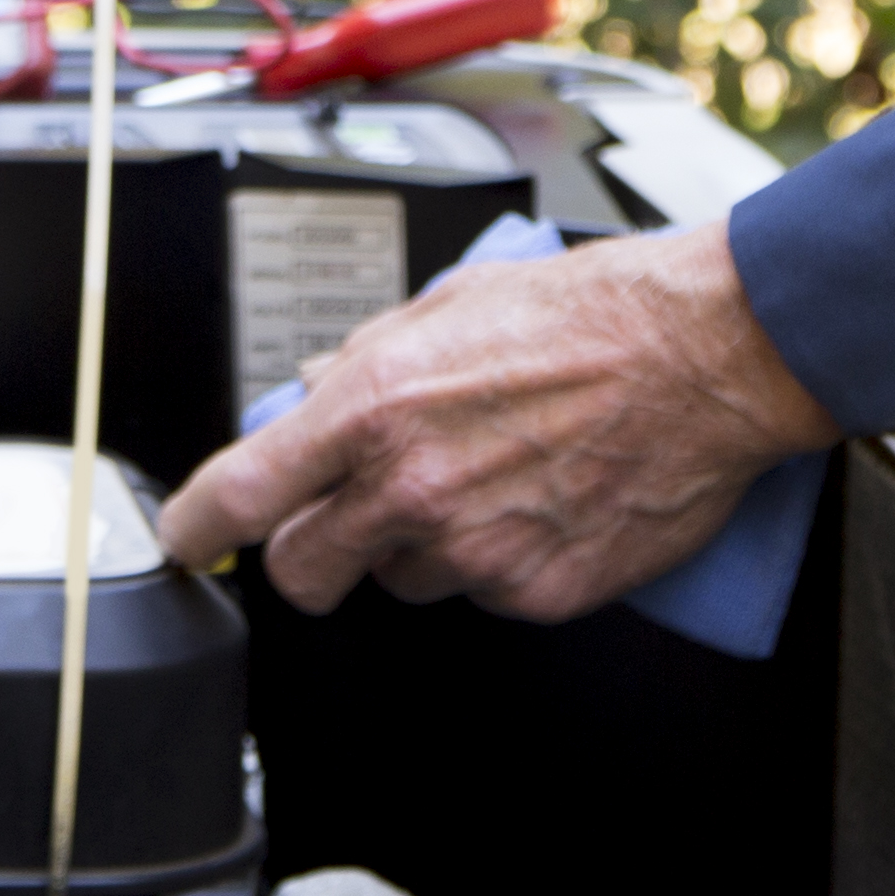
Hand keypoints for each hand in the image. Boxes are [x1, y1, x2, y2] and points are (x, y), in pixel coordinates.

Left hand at [155, 224, 841, 622]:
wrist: (705, 355)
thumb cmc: (593, 313)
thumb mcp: (452, 303)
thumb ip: (368, 356)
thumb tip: (314, 392)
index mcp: (373, 406)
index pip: (244, 494)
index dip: (198, 528)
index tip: (189, 539)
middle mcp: (412, 486)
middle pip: (304, 572)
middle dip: (312, 551)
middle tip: (349, 516)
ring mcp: (474, 549)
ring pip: (403, 580)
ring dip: (422, 545)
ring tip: (489, 477)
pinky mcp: (536, 592)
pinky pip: (485, 592)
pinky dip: (500, 560)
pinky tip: (539, 501)